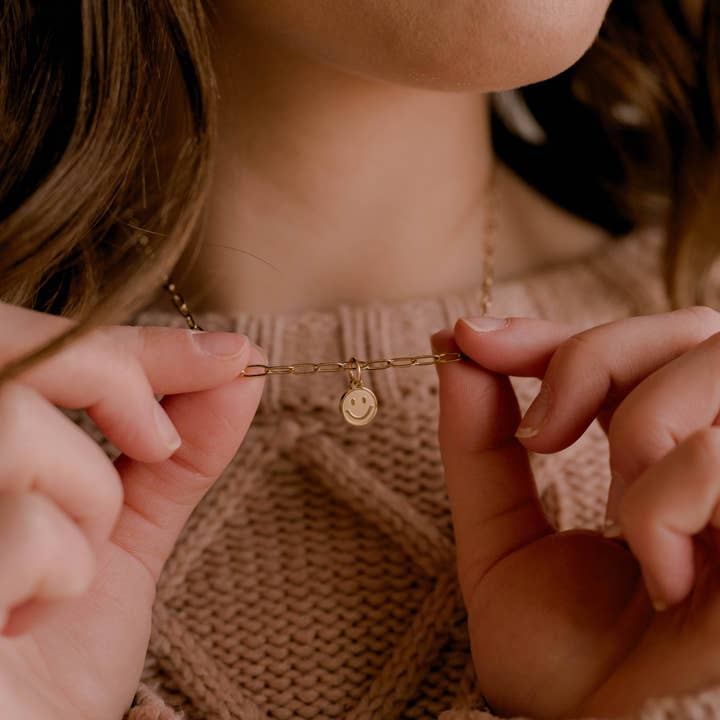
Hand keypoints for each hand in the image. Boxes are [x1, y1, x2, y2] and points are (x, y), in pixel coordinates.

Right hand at [0, 302, 264, 719]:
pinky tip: (24, 623)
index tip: (230, 354)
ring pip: (20, 435)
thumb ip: (175, 453)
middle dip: (117, 380)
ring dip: (88, 505)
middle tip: (158, 440)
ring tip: (67, 573)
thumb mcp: (125, 533)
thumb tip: (236, 370)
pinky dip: (63, 574)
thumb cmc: (57, 648)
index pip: (37, 346)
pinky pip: (24, 530)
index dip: (134, 340)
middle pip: (21, 361)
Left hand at [433, 306, 719, 718]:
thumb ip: (479, 442)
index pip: (637, 340)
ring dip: (634, 435)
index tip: (470, 339)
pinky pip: (715, 464)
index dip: (554, 328)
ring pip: (714, 371)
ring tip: (618, 515)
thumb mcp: (500, 536)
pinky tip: (659, 575)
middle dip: (594, 360)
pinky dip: (661, 505)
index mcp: (672, 454)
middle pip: (693, 329)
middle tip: (540, 434)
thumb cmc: (561, 655)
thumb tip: (457, 351)